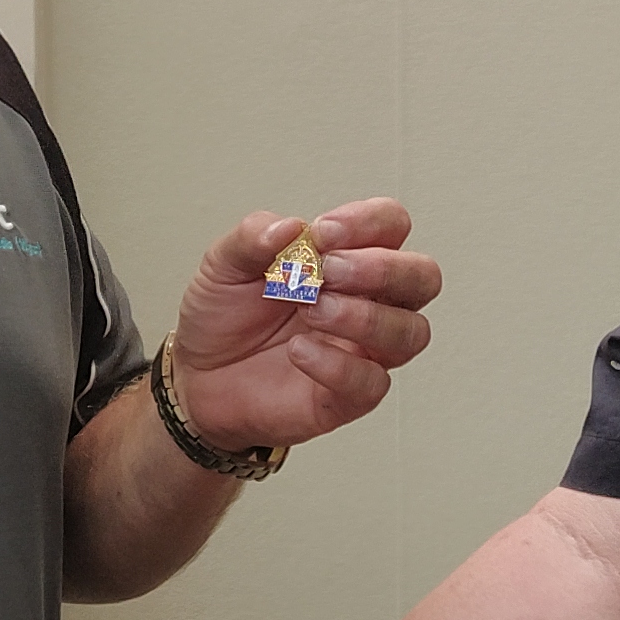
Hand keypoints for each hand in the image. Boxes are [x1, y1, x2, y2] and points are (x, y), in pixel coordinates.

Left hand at [163, 198, 441, 457]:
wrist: (196, 376)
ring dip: (365, 316)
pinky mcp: (348, 397)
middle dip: (383, 269)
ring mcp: (363, 350)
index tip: (323, 233)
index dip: (369, 222)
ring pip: (412, 332)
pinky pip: (373, 384)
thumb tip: (290, 226)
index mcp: (348, 258)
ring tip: (311, 310)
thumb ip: (253, 237)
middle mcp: (368, 301)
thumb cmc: (226, 316)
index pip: (392, 225)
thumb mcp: (224, 264)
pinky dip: (338, 365)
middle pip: (423, 277)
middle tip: (328, 271)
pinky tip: (299, 351)